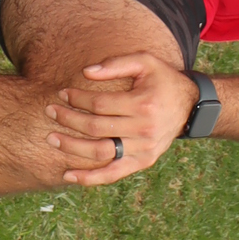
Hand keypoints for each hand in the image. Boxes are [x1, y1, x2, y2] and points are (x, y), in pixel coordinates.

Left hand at [44, 54, 197, 184]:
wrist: (189, 105)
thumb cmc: (162, 79)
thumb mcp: (145, 61)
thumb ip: (116, 64)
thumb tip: (86, 72)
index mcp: (143, 103)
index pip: (100, 104)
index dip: (78, 99)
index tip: (63, 92)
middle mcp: (143, 129)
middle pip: (96, 128)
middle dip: (69, 120)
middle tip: (49, 111)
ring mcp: (143, 149)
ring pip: (101, 153)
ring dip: (72, 148)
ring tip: (51, 138)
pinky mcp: (142, 162)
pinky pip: (112, 174)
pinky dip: (89, 178)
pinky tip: (68, 175)